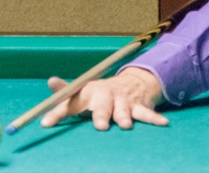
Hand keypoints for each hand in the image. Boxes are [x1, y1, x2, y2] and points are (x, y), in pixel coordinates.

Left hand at [39, 67, 167, 130]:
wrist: (132, 82)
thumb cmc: (101, 93)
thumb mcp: (82, 91)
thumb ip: (65, 93)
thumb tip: (50, 82)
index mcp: (89, 93)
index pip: (70, 102)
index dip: (58, 113)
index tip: (46, 123)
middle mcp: (106, 96)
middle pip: (103, 106)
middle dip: (101, 115)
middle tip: (99, 126)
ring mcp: (124, 102)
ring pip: (124, 111)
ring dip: (124, 117)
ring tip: (125, 125)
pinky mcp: (139, 106)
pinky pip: (147, 114)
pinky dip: (154, 118)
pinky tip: (163, 123)